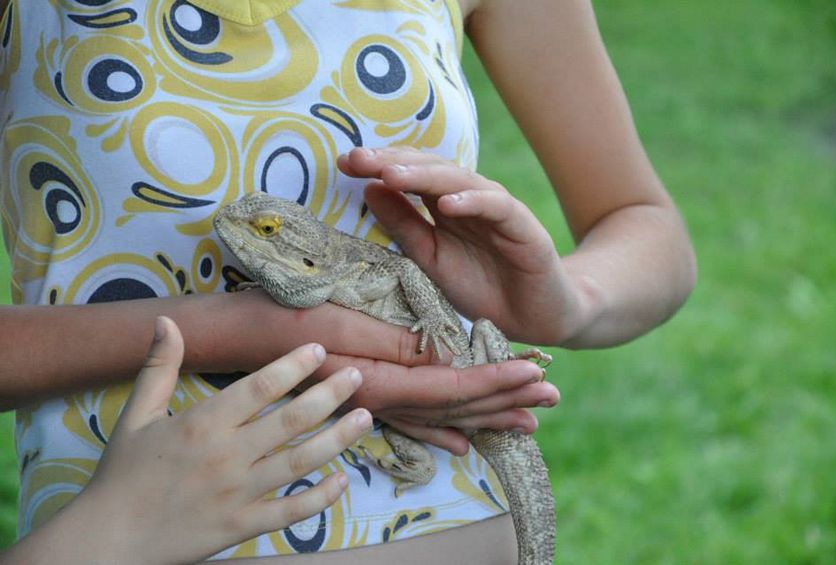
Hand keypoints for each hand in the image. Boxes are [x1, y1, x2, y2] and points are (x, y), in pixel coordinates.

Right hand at [5, 317, 372, 564]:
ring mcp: (238, 493)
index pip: (259, 387)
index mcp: (203, 424)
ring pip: (300, 462)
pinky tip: (344, 480)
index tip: (320, 349)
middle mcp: (227, 456)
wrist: (108, 540)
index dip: (293, 366)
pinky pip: (291, 511)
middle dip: (330, 395)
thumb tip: (165, 321)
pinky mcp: (242, 526)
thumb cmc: (123, 474)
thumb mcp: (135, 415)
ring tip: (365, 418)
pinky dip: (321, 497)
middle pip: (291, 420)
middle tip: (358, 376)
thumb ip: (158, 368)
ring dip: (337, 439)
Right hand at [236, 290, 559, 454]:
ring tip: (527, 419)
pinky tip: (465, 441)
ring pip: (440, 415)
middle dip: (505, 399)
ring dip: (485, 415)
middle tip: (551, 395)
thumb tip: (443, 358)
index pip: (451, 385)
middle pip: (455, 406)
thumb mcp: (336, 323)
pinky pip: (413, 419)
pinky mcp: (363, 396)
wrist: (232, 339)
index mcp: (378, 381)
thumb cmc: (278, 321)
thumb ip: (392, 346)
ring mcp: (372, 403)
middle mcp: (380, 400)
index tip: (536, 370)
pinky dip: (445, 428)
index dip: (496, 378)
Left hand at [338, 147, 588, 344]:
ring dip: (424, 176)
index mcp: (443, 205)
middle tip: (358, 159)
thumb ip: (404, 227)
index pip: (409, 175)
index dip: (378, 166)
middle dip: (392, 162)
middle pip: (428, 170)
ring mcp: (497, 209)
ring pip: (459, 181)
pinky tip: (448, 203)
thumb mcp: (431, 259)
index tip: (344, 163)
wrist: (535, 317)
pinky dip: (473, 201)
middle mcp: (468, 199)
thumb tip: (367, 190)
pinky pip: (497, 207)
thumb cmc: (482, 287)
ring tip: (391, 174)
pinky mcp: (523, 227)